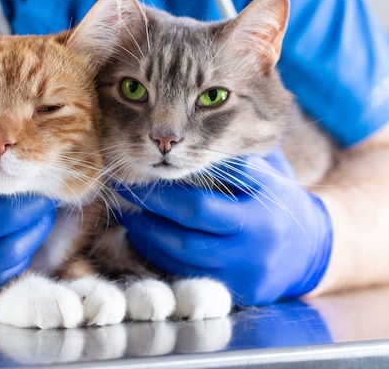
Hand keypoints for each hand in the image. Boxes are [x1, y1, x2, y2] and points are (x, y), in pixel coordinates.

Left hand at [115, 149, 331, 305]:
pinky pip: (192, 276)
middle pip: (186, 236)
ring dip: (150, 239)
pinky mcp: (239, 293)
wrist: (312, 249)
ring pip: (183, 260)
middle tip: (125, 197)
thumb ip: (236, 158)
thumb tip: (189, 143)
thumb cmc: (280, 201)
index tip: (135, 181)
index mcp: (260, 212)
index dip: (161, 195)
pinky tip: (151, 239)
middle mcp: (253, 248)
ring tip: (131, 219)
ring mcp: (245, 275)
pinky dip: (166, 258)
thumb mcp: (268, 171)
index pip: (199, 206)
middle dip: (150, 216)